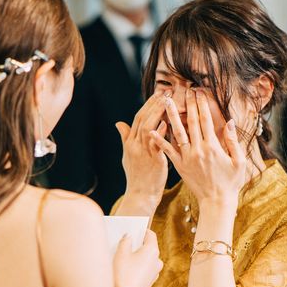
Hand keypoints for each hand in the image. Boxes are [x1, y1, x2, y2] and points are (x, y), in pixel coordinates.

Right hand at [113, 230, 162, 286]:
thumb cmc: (123, 274)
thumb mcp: (121, 253)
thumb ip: (125, 241)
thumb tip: (128, 237)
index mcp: (152, 251)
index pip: (150, 235)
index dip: (141, 230)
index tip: (133, 228)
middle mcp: (157, 261)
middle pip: (148, 247)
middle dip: (137, 243)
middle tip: (125, 240)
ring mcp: (154, 272)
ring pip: (146, 259)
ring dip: (137, 255)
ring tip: (123, 254)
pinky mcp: (149, 281)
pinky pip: (144, 269)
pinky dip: (137, 266)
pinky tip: (126, 268)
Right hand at [116, 93, 169, 207]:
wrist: (140, 194)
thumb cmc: (137, 176)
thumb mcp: (127, 155)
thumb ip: (125, 138)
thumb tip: (118, 123)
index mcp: (130, 143)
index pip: (138, 118)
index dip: (148, 104)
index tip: (158, 93)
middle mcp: (134, 145)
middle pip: (143, 119)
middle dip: (154, 103)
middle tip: (166, 91)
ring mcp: (143, 152)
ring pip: (148, 127)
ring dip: (158, 112)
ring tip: (168, 100)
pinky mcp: (153, 160)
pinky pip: (156, 143)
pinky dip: (160, 132)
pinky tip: (167, 122)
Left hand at [150, 89, 245, 206]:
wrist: (217, 202)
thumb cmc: (231, 182)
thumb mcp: (239, 161)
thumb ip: (233, 141)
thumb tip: (230, 122)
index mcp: (213, 146)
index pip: (206, 120)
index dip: (202, 104)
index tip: (198, 92)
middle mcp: (198, 150)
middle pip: (191, 122)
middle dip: (187, 104)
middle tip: (183, 90)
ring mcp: (187, 158)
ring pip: (178, 132)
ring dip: (171, 116)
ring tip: (165, 102)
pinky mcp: (179, 166)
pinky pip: (168, 151)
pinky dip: (160, 140)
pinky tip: (152, 130)